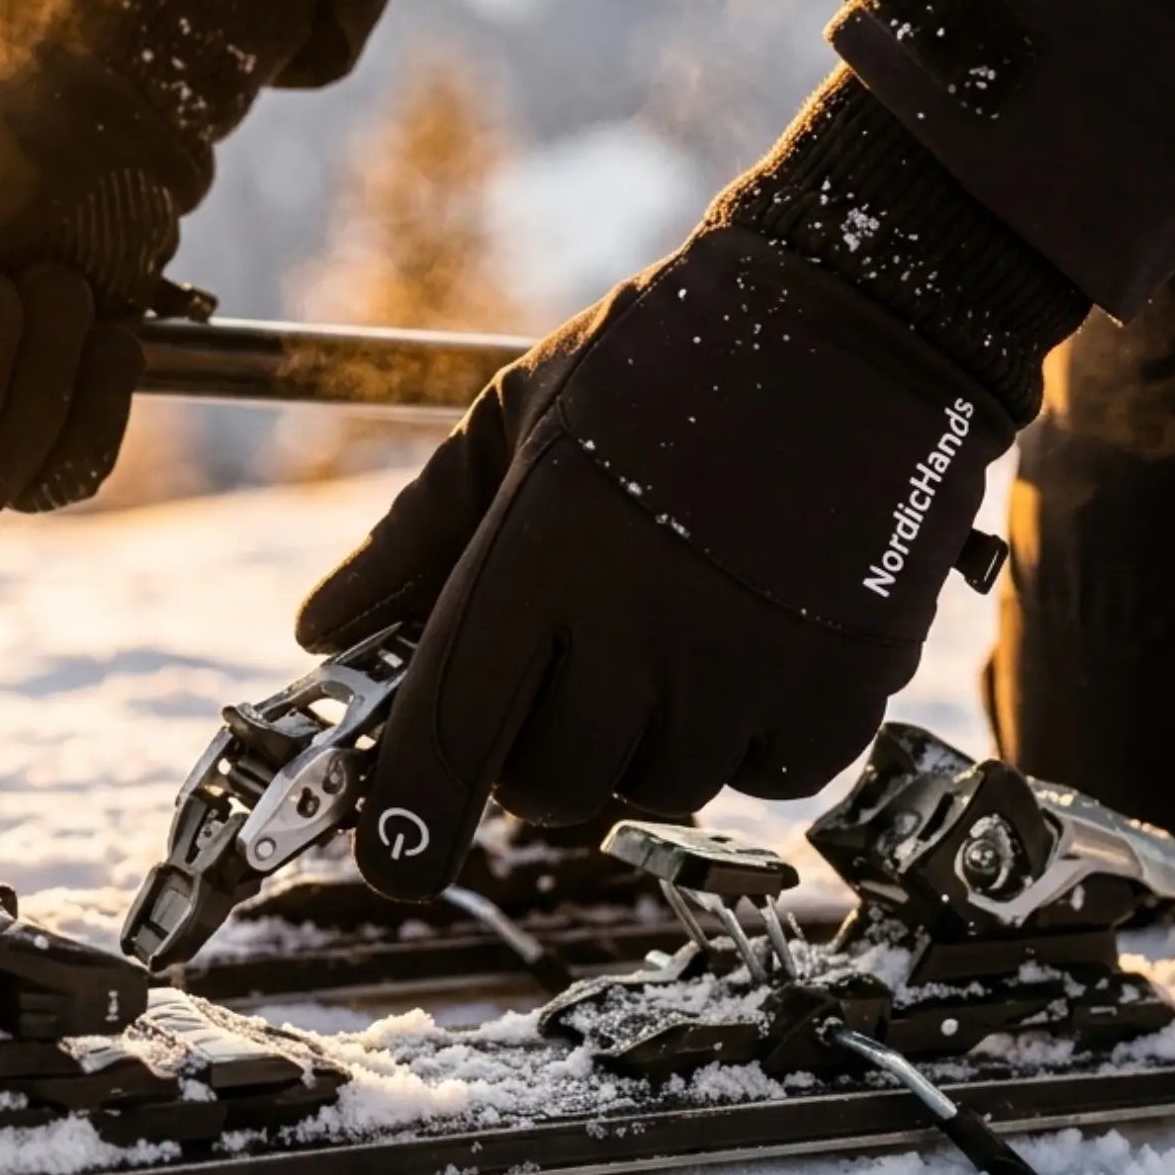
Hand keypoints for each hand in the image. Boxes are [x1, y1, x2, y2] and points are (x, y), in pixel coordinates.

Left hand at [297, 228, 1012, 898]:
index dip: (411, 815)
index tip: (391, 858)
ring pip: (658, 791)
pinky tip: (741, 655)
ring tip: (656, 644)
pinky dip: (742, 743)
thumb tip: (321, 627)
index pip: (453, 731)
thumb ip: (416, 536)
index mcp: (544, 553)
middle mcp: (643, 625)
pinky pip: (768, 778)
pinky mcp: (847, 680)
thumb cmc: (662, 359)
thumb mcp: (516, 419)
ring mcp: (750, 661)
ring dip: (639, 747)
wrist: (854, 315)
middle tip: (552, 688)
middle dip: (530, 759)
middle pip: (551, 787)